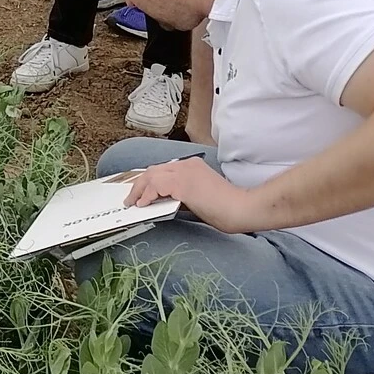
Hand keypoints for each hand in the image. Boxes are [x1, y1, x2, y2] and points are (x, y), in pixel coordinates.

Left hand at [124, 157, 259, 232]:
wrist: (242, 208)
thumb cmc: (227, 208)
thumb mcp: (199, 198)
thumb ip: (181, 196)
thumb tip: (163, 203)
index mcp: (192, 166)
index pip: (164, 170)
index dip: (149, 181)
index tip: (140, 192)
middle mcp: (187, 165)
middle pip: (154, 170)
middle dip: (140, 184)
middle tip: (131, 198)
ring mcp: (184, 172)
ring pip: (152, 175)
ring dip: (139, 190)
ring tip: (133, 203)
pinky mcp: (183, 183)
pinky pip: (157, 185)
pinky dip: (147, 194)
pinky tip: (143, 204)